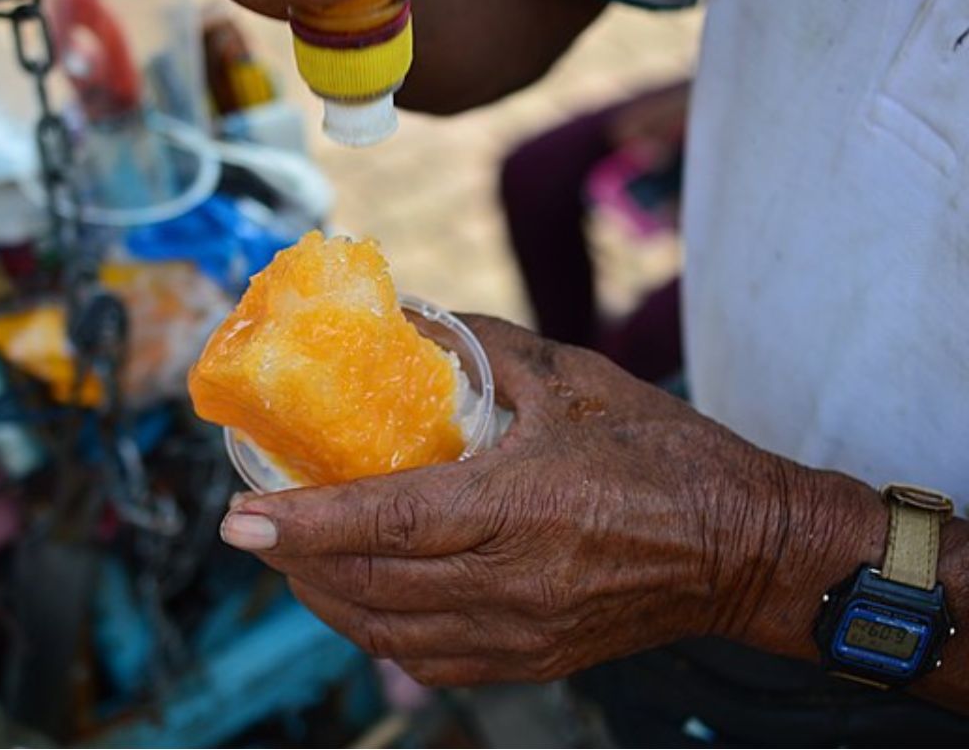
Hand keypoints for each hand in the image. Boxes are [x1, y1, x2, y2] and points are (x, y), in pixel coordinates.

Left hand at [219, 315, 794, 685]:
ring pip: (391, 635)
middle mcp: (515, 581)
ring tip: (298, 563)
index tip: (238, 521)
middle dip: (297, 563)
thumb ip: (489, 348)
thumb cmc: (668, 456)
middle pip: (372, 585)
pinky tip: (362, 601)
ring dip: (329, 601)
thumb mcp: (578, 381)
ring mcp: (523, 632)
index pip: (389, 521)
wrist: (746, 546)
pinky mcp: (533, 659)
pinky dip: (379, 634)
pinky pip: (432, 661)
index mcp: (524, 505)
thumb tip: (416, 322)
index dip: (304, 523)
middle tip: (257, 531)